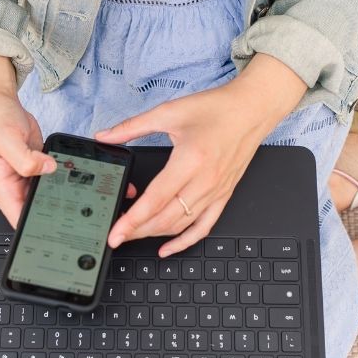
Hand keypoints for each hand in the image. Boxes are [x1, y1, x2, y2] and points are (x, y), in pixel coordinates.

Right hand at [0, 55, 136, 227]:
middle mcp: (14, 190)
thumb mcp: (8, 140)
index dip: (38, 231)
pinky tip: (85, 186)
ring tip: (91, 204)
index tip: (58, 235)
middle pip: (37, 214)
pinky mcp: (39, 172)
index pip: (20, 221)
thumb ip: (25, 159)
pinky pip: (55, 184)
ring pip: (49, 200)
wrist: (2, 106)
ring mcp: (28, 181)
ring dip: (67, 202)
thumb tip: (47, 168)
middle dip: (60, 219)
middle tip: (84, 221)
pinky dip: (68, 184)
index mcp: (3, 191)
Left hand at [95, 54, 306, 256]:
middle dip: (137, 231)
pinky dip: (184, 241)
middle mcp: (205, 181)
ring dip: (155, 234)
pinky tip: (167, 248)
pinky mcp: (224, 196)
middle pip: (165, 218)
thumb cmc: (216, 109)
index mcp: (190, 160)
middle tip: (118, 234)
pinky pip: (203, 227)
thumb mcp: (168, 112)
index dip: (132, 220)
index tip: (115, 232)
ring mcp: (216, 192)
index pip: (155, 200)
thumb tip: (105, 136)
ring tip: (133, 235)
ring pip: (181, 225)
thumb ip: (132, 127)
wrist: (251, 110)